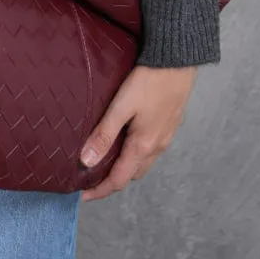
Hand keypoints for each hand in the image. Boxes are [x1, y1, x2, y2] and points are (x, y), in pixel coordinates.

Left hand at [78, 65, 197, 201]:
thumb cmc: (148, 81)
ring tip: (105, 160)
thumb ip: (104, 134)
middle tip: (90, 178)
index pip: (119, 179)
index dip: (99, 191)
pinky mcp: (169, 124)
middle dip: (112, 180)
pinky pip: (151, 149)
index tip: (82, 197)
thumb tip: (86, 161)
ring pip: (143, 162)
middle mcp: (157, 146)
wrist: (177, 61)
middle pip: (132, 174)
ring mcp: (165, 136)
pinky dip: (135, 153)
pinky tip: (125, 140)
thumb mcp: (121, 106)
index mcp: (143, 146)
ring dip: (125, 167)